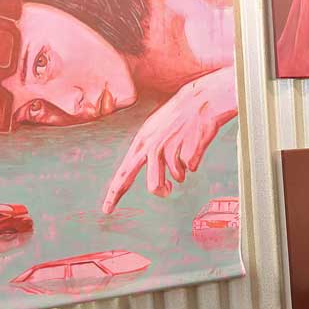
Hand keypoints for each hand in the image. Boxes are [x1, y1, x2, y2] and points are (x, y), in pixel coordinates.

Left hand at [102, 68, 236, 213]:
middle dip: (160, 189)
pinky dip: (194, 160)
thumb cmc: (178, 116)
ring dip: (181, 173)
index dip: (115, 193)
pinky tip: (195, 144)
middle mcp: (153, 147)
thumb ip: (151, 154)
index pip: (124, 173)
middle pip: (153, 183)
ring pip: (176, 178)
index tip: (107, 209)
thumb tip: (158, 182)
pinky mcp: (189, 153)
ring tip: (186, 157)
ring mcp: (172, 150)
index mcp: (141, 143)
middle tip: (165, 192)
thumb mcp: (156, 130)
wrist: (200, 100)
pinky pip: (191, 168)